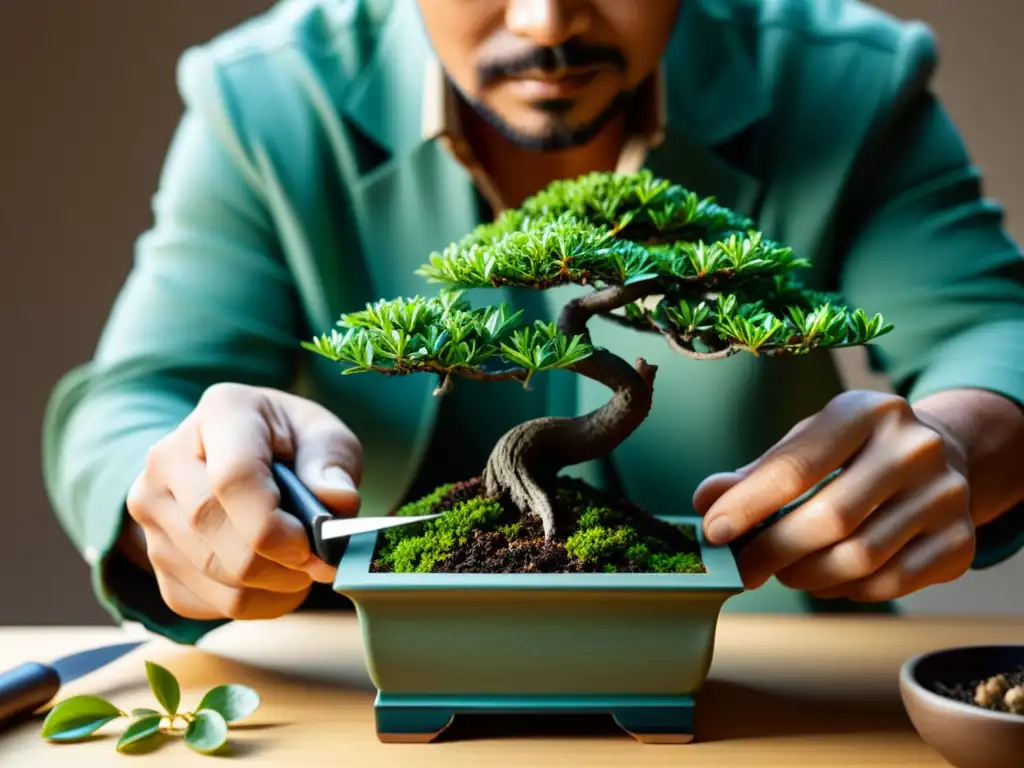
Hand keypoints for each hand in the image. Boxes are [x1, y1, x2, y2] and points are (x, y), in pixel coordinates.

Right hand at [125, 383, 362, 620]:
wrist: (251, 455)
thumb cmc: (294, 444)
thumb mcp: (325, 437)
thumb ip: (332, 465)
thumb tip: (336, 504)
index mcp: (220, 413)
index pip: (233, 479)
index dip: (273, 526)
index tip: (311, 547)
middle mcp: (168, 459)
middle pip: (214, 531)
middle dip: (277, 562)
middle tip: (319, 563)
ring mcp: (152, 510)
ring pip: (211, 574)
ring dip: (271, 587)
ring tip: (301, 569)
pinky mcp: (152, 555)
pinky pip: (203, 602)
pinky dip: (252, 604)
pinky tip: (275, 580)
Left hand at [693, 390, 974, 601]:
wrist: (943, 456)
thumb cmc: (854, 452)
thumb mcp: (806, 443)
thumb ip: (755, 473)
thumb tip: (706, 499)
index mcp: (866, 411)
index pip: (797, 466)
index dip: (748, 505)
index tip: (714, 532)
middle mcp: (914, 448)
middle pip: (829, 518)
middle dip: (773, 550)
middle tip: (743, 568)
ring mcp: (945, 496)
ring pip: (859, 558)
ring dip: (806, 575)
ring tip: (783, 570)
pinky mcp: (960, 541)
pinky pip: (889, 583)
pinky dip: (846, 589)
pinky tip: (826, 577)